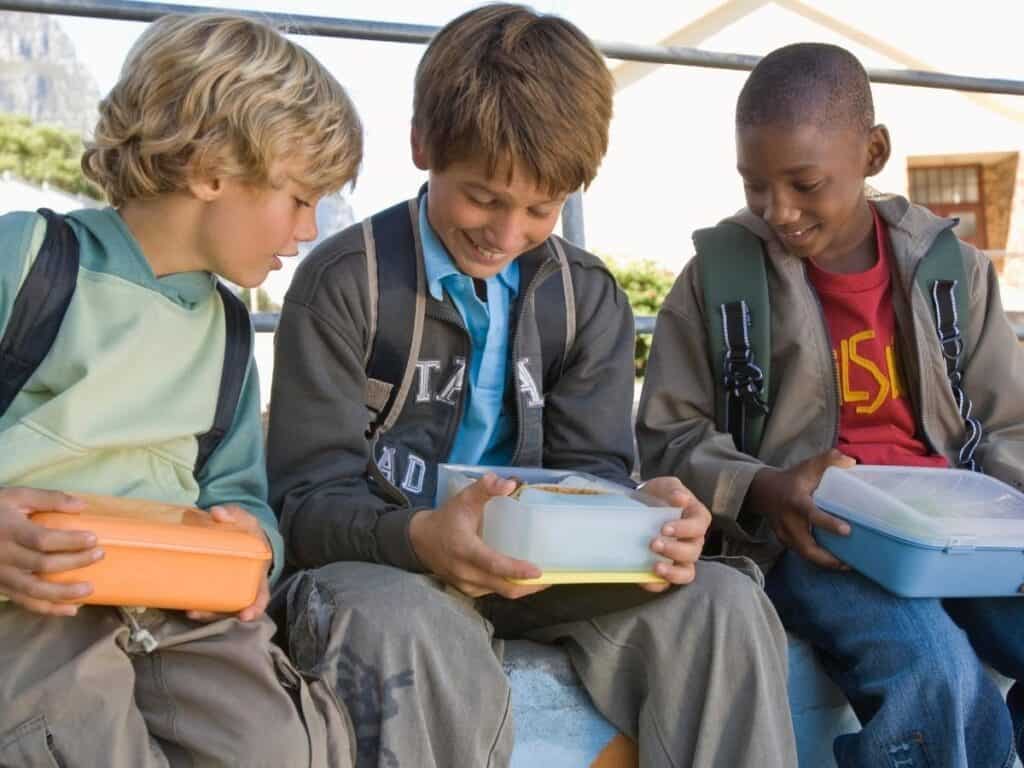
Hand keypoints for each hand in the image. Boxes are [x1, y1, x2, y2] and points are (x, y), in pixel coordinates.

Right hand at [0, 487, 101, 615]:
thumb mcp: (16, 496)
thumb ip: (49, 499)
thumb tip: (82, 505)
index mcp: (9, 530)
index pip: (42, 540)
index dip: (69, 541)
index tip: (93, 538)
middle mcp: (3, 555)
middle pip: (42, 564)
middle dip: (74, 562)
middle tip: (100, 555)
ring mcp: (0, 574)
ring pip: (33, 590)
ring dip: (63, 593)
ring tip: (89, 590)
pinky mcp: (0, 587)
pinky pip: (24, 602)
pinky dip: (47, 609)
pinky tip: (71, 610)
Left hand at [186, 505, 269, 622]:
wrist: (239, 531)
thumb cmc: (246, 529)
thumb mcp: (245, 519)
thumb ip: (233, 514)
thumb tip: (217, 513)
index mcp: (257, 572)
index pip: (261, 595)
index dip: (255, 608)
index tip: (245, 616)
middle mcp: (243, 586)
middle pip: (232, 607)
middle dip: (215, 614)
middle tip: (197, 613)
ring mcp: (226, 588)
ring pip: (216, 607)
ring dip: (203, 612)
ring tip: (188, 610)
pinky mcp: (211, 585)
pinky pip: (204, 598)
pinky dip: (194, 602)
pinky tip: (181, 601)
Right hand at [409, 474, 545, 598]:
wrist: (419, 541)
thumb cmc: (446, 518)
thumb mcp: (464, 498)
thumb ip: (485, 488)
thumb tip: (511, 484)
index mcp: (465, 550)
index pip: (494, 565)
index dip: (516, 570)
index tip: (538, 571)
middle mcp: (466, 572)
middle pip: (503, 587)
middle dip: (529, 586)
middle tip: (553, 578)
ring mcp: (466, 585)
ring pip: (500, 592)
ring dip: (522, 588)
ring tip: (544, 579)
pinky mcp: (468, 591)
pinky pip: (493, 592)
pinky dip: (510, 587)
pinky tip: (522, 578)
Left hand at [637, 476, 710, 591]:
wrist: (639, 505)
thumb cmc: (658, 495)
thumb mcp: (666, 486)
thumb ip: (674, 489)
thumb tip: (680, 498)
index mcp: (697, 520)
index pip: (699, 527)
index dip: (684, 529)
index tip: (665, 527)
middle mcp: (693, 541)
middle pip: (693, 552)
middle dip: (674, 549)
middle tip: (653, 543)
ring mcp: (681, 558)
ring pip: (687, 572)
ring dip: (672, 571)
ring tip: (655, 566)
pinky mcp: (667, 569)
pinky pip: (667, 584)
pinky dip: (657, 584)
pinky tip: (644, 579)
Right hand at [746, 449, 854, 568]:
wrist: (764, 491)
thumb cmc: (792, 479)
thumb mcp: (808, 466)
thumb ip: (828, 460)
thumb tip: (851, 462)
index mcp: (795, 501)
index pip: (811, 514)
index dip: (828, 523)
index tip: (847, 530)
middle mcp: (788, 521)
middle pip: (807, 547)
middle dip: (828, 558)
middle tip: (850, 563)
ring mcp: (785, 534)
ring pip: (805, 554)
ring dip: (825, 563)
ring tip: (848, 565)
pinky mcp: (785, 541)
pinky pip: (803, 554)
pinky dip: (818, 559)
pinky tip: (834, 561)